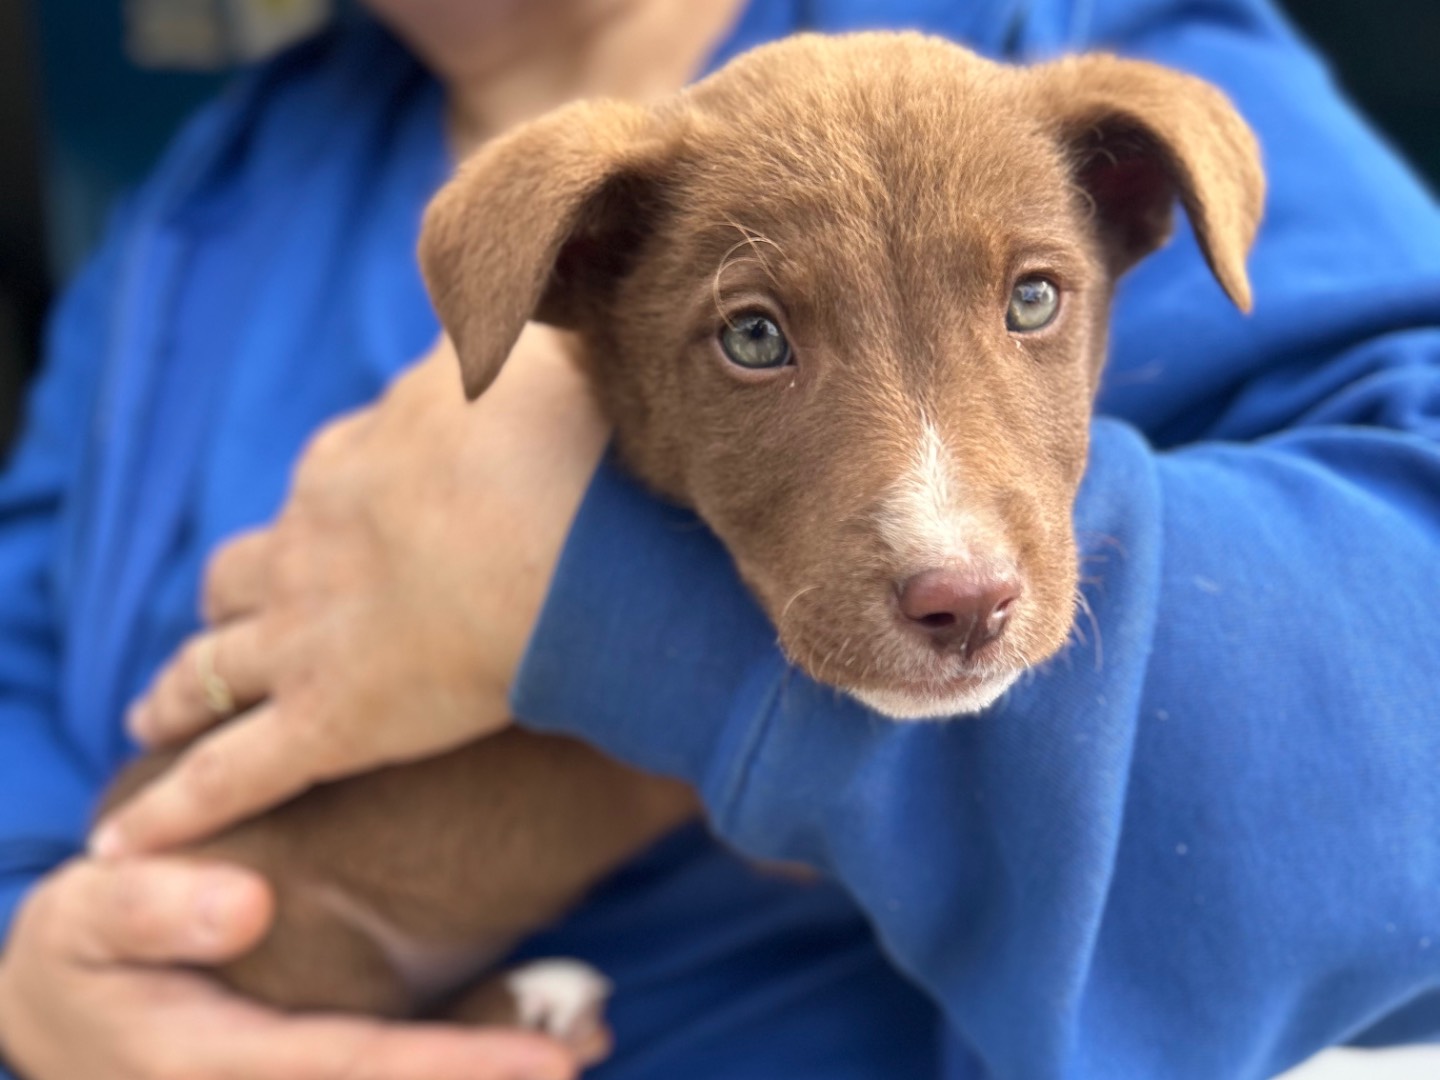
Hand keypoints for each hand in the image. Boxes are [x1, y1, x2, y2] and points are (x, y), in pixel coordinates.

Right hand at [0, 857, 576, 1079]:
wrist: (61, 1003)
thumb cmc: (80, 952)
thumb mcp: (88, 917)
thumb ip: (149, 909)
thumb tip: (245, 906)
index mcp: (214, 1066)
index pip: (349, 1071)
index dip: (451, 1070)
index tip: (544, 1066)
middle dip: (487, 1079)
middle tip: (590, 1050)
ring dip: (487, 1068)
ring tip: (591, 1041)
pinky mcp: (309, 1067)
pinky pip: (387, 1068)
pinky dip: (465, 1051)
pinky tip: (549, 1037)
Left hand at [91, 328, 608, 856]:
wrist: (570, 522)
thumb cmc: (560, 436)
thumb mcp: (515, 352)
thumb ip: (484, 335)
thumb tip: (483, 313)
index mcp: (355, 462)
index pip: (318, 485)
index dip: (321, 510)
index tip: (337, 527)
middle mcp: (311, 544)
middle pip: (242, 575)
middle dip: (234, 597)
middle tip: (234, 621)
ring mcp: (309, 635)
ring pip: (212, 666)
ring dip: (180, 688)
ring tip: (154, 711)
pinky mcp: (331, 721)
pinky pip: (231, 773)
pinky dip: (176, 808)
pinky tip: (128, 838)